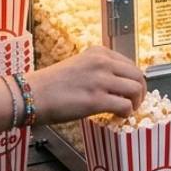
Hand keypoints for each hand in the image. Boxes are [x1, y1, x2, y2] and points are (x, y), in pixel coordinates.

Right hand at [27, 46, 145, 125]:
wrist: (30, 95)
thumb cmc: (51, 84)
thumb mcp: (80, 66)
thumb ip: (99, 70)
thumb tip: (118, 83)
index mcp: (99, 52)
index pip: (131, 64)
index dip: (135, 80)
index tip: (132, 91)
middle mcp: (103, 62)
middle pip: (137, 76)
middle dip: (140, 91)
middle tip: (135, 103)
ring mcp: (100, 80)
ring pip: (135, 90)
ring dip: (135, 103)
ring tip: (127, 111)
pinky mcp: (96, 100)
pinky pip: (124, 106)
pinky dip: (126, 113)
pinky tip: (117, 117)